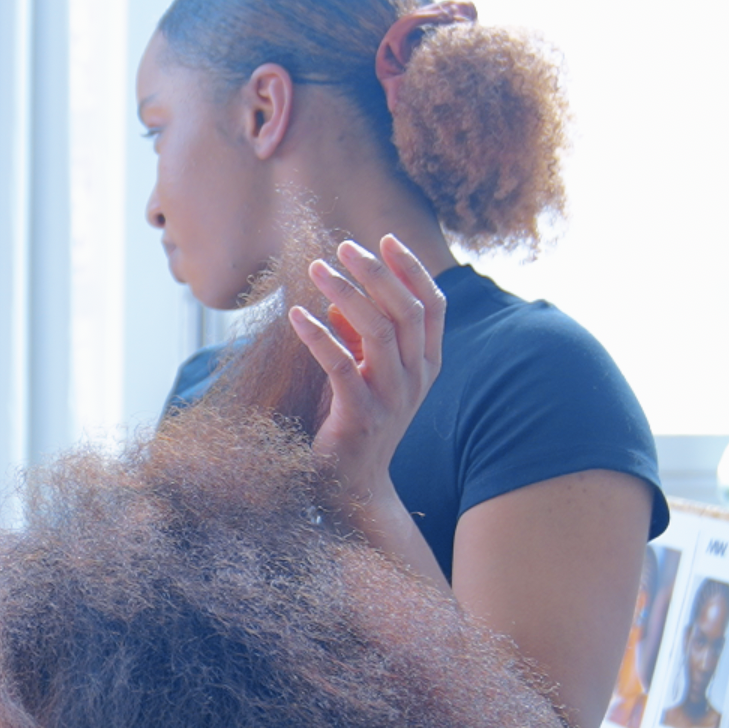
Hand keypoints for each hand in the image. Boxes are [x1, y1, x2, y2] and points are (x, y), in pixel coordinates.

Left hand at [285, 235, 447, 498]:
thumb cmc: (355, 422)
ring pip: (377, 332)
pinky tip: (296, 315)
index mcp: (425, 364)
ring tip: (315, 269)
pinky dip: (318, 335)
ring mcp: (391, 399)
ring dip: (345, 294)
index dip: (412, 269)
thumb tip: (337, 298)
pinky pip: (341, 366)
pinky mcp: (360, 417)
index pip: (432, 306)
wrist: (353, 488)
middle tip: (343, 246)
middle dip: (375, 272)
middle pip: (405, 311)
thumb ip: (361, 339)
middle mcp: (416, 379)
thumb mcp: (368, 375)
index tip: (385, 239)